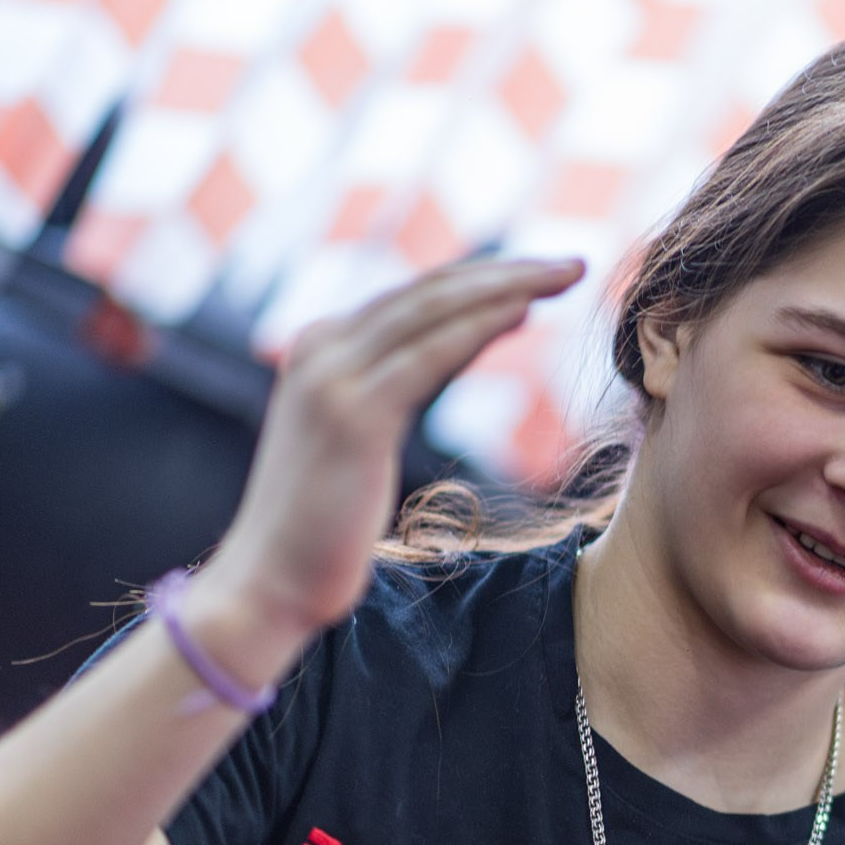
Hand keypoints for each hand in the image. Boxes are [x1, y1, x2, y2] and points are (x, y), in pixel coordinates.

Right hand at [197, 256, 585, 646]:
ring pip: (434, 310)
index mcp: (322, 347)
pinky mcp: (353, 413)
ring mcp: (332, 375)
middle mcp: (321, 347)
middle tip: (573, 264)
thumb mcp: (361, 436)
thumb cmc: (323, 525)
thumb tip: (449, 352)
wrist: (270, 580)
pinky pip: (430, 354)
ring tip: (567, 275)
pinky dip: (481, 327)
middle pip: (430, 290)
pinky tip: (525, 313)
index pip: (416, 297)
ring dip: (507, 287)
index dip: (484, 279)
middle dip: (507, 271)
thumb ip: (392, 387)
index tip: (543, 275)